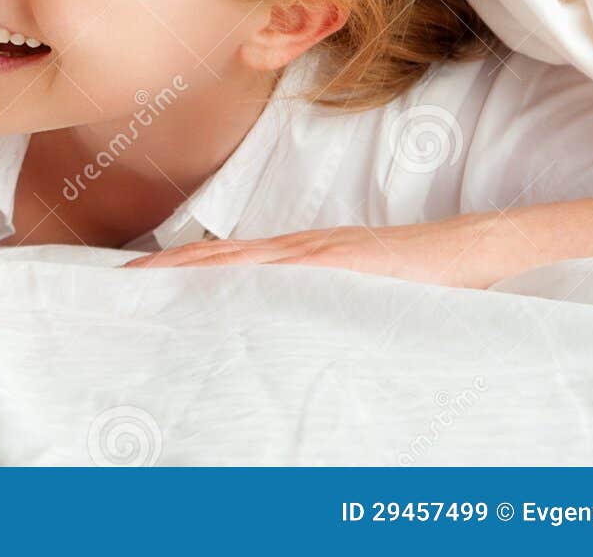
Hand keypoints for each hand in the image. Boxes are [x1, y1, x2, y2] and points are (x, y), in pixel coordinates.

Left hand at [123, 213, 520, 288]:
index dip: (175, 270)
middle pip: (214, 256)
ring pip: (237, 259)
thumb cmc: (418, 280)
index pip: (222, 261)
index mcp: (297, 258)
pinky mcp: (344, 265)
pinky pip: (286, 271)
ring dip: (187, 271)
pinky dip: (247, 276)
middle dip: (164, 271)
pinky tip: (218, 285)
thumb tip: (278, 342)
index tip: (130, 283)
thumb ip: (315, 310)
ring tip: (142, 284)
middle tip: (116, 288)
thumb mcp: (354, 297)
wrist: (476, 250)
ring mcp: (318, 254)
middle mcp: (298, 250)